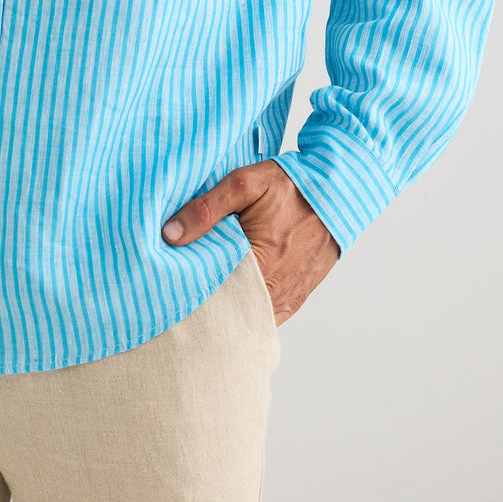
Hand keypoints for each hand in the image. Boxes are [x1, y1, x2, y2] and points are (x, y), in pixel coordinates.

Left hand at [161, 160, 339, 324]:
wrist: (337, 193)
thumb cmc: (291, 186)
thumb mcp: (245, 183)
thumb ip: (206, 209)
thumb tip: (170, 235)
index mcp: (259, 265)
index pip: (208, 292)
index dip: (185, 286)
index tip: (165, 279)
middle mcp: (273, 292)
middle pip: (224, 310)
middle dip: (199, 301)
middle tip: (175, 287)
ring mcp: (285, 301)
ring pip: (242, 317)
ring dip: (221, 307)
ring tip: (198, 291)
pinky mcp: (293, 301)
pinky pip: (261, 316)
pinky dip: (242, 310)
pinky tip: (225, 295)